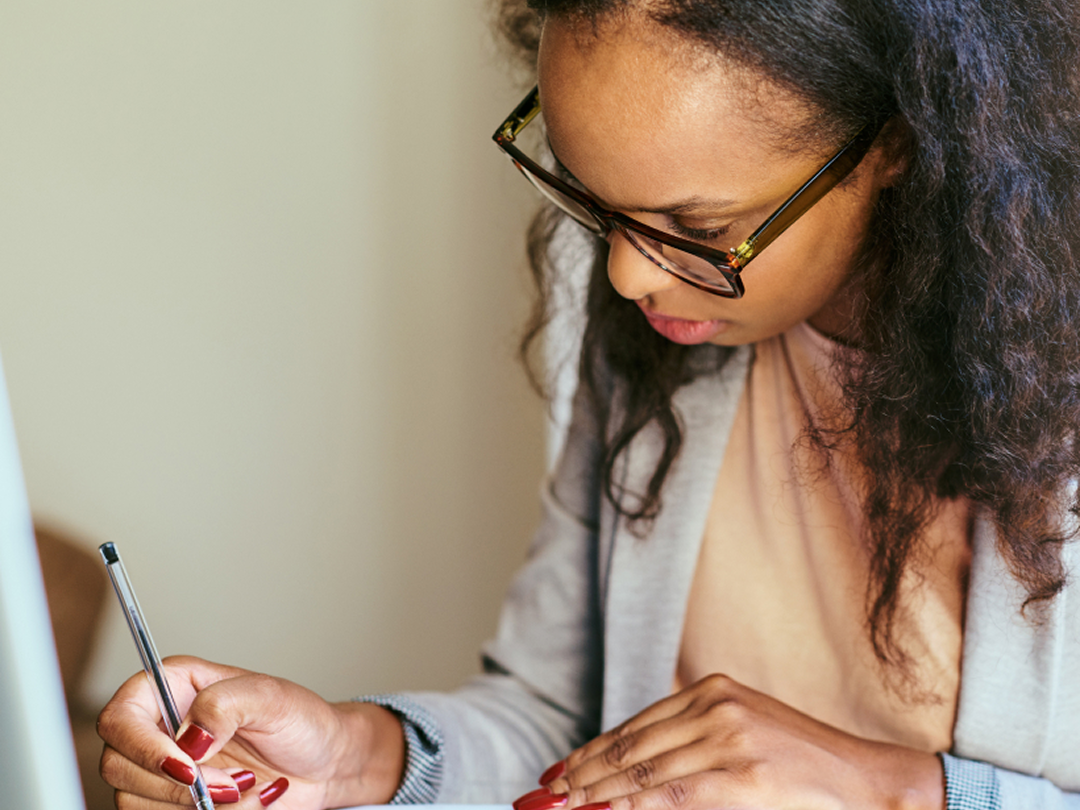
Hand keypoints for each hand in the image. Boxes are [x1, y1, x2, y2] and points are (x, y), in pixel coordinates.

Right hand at [97, 656, 404, 808]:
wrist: (324, 764)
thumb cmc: (300, 721)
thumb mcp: (271, 698)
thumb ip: (226, 704)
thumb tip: (188, 736)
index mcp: (172, 686)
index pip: (120, 717)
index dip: (142, 747)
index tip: (187, 767)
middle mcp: (159, 727)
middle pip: (119, 767)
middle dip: (179, 786)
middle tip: (232, 782)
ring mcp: (163, 768)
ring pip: (138, 801)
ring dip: (199, 805)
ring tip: (247, 786)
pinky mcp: (173, 802)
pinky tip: (245, 801)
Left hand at [527, 674, 943, 809]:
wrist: (868, 782)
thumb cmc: (803, 767)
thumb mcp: (741, 739)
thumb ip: (687, 748)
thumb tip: (629, 776)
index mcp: (713, 691)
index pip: (635, 725)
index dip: (591, 751)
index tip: (558, 772)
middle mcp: (717, 707)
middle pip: (632, 745)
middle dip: (583, 774)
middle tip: (544, 795)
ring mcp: (731, 739)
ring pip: (645, 770)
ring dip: (597, 791)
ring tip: (565, 805)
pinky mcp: (744, 776)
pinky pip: (673, 794)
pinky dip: (633, 803)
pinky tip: (607, 808)